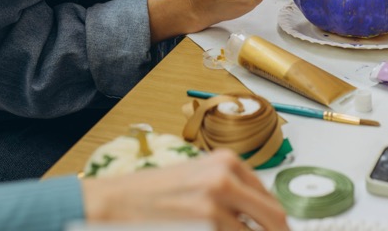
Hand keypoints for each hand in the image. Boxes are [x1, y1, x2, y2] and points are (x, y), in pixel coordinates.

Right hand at [82, 149, 288, 230]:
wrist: (109, 203)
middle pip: (274, 220)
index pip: (271, 200)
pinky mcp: (204, 224)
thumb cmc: (148, 194)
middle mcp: (225, 177)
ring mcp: (215, 204)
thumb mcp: (196, 179)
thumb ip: (230, 192)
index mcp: (226, 162)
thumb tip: (262, 216)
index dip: (278, 225)